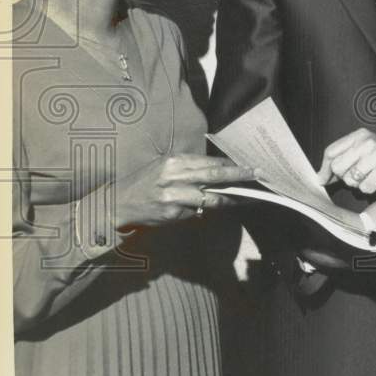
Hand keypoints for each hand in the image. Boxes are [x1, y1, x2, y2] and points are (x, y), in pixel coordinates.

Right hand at [113, 155, 257, 229]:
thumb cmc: (144, 183)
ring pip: (209, 198)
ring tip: (245, 198)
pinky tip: (202, 210)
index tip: (248, 166)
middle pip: (214, 176)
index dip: (231, 165)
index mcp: (174, 161)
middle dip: (238, 176)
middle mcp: (174, 176)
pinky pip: (194, 212)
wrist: (117, 203)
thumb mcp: (164, 167)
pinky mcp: (171, 213)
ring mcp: (173, 196)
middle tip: (257, 175)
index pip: (209, 162)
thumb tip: (218, 173)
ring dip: (229, 199)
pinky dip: (200, 211)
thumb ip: (189, 169)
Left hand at [316, 128, 375, 194]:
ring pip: (350, 178)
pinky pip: (364, 187)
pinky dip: (369, 188)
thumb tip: (322, 177)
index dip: (324, 168)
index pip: (331, 151)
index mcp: (360, 135)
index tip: (322, 179)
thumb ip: (344, 159)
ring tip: (370, 176)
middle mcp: (367, 142)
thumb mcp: (365, 150)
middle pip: (338, 166)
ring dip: (358, 183)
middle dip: (344, 177)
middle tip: (357, 175)